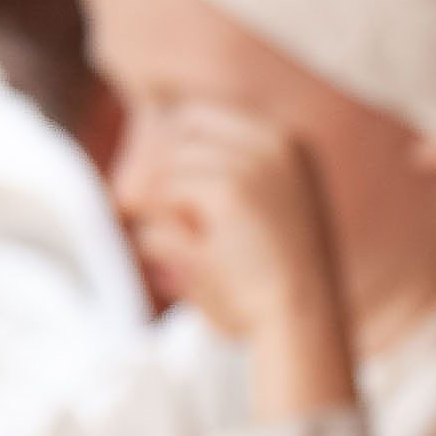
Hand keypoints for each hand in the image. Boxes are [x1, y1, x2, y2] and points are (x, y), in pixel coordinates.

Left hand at [122, 102, 352, 417]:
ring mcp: (254, 165)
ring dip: (157, 207)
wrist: (304, 319)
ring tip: (169, 250)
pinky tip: (174, 266)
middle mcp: (275, 144)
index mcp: (289, 144)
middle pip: (180, 130)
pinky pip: (162, 197)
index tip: (146, 181)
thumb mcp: (263, 213)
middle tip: (131, 205)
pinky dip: (158, 233)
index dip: (166, 145)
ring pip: (168, 166)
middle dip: (152, 168)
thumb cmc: (279, 279)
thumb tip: (147, 149)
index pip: (201, 117)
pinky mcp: (230, 193)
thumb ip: (223, 177)